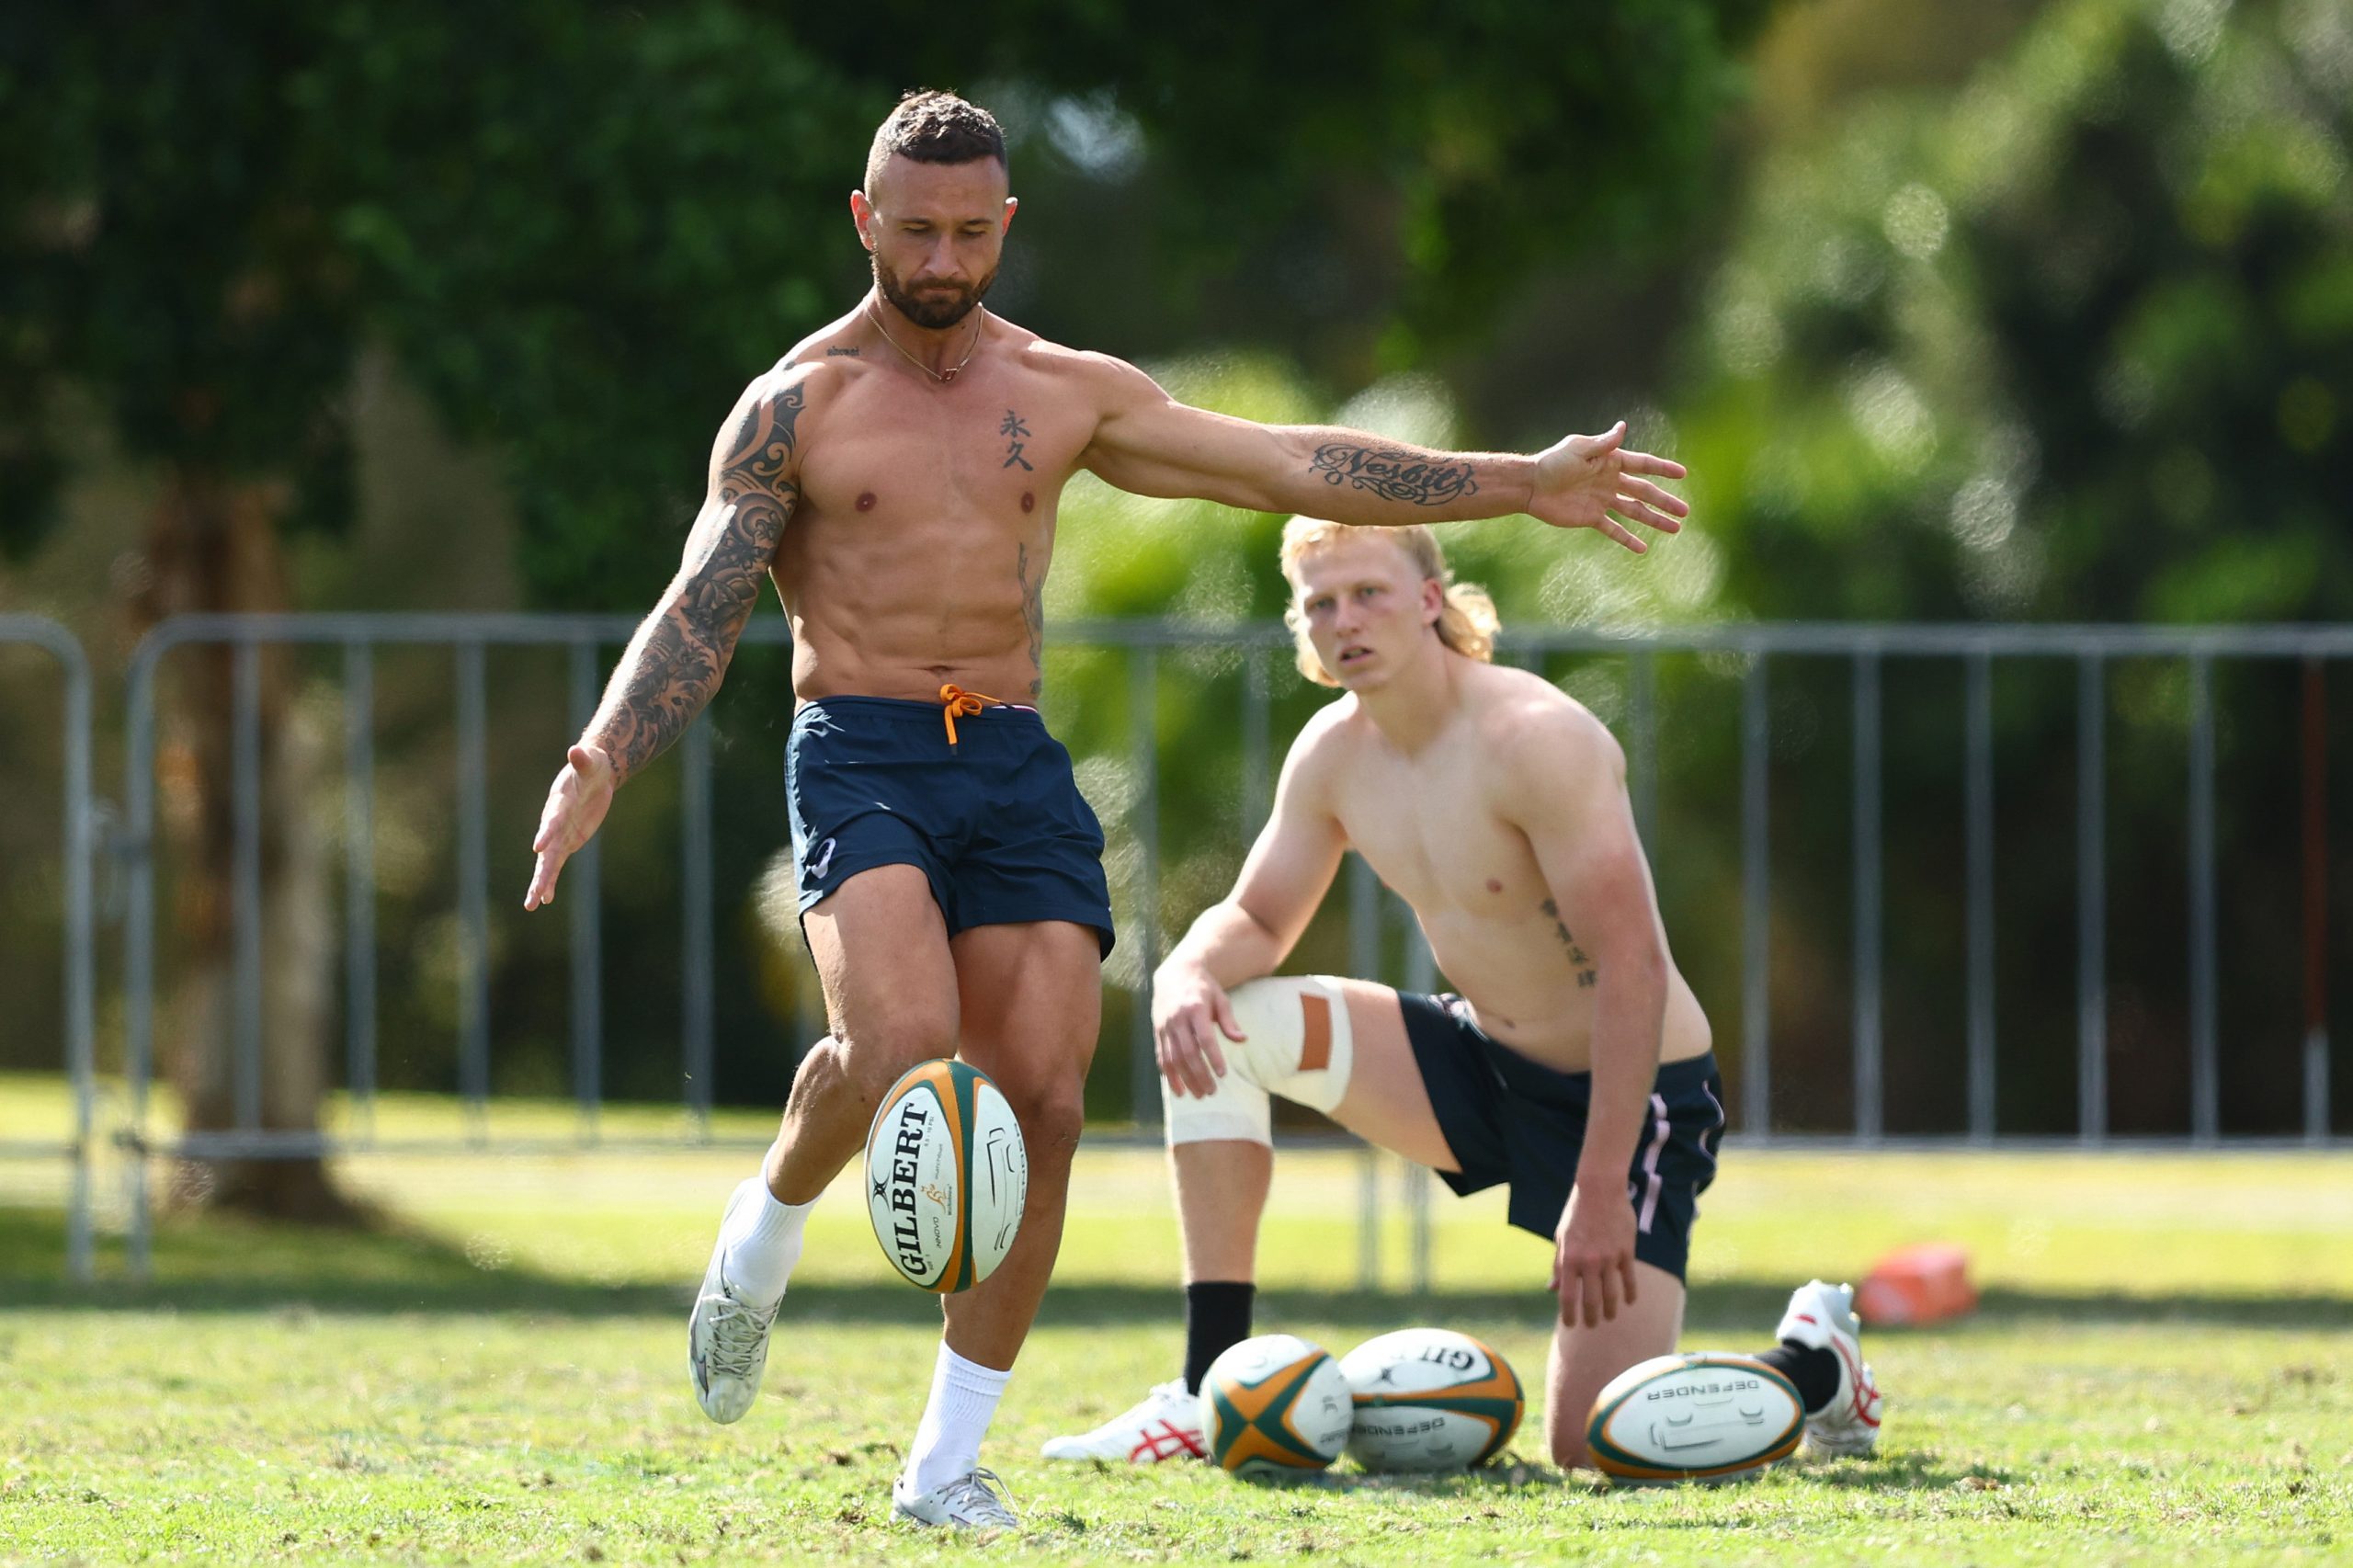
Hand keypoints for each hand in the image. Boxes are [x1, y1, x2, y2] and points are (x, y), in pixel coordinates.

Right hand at [523, 743, 616, 909]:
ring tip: (531, 905)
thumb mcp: (590, 762)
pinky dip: (551, 881)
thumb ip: (583, 759)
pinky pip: (557, 865)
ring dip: (541, 883)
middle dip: (541, 873)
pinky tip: (546, 900)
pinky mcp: (567, 843)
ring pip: (548, 864)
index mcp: (559, 804)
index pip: (552, 820)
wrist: (592, 775)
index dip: (546, 832)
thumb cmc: (591, 766)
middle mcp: (555, 823)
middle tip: (534, 894)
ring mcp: (559, 835)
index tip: (538, 847)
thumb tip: (577, 749)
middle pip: (547, 852)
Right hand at [1152, 964, 1244, 1098]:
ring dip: (1185, 1079)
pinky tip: (1179, 1090)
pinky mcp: (1157, 1033)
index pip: (1204, 1037)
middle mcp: (1177, 1019)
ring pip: (1173, 1058)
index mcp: (1195, 1008)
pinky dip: (1169, 1076)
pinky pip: (1162, 1057)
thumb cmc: (1204, 989)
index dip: (1213, 1057)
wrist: (1175, 975)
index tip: (1222, 1074)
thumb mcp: (1220, 999)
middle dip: (1199, 1075)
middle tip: (1211, 1092)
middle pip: (1187, 1052)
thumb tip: (1242, 1040)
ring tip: (1198, 1095)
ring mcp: (1165, 1026)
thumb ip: (1229, 1021)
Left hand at [1529, 422, 1688, 551]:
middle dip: (1665, 501)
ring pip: (1635, 512)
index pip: (1643, 465)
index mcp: (1610, 462)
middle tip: (1686, 511)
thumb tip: (1623, 427)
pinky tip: (1643, 548)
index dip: (1663, 468)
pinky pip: (1614, 530)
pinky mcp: (1591, 518)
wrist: (1530, 486)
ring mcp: (1602, 500)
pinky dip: (1628, 539)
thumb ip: (1604, 443)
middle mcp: (1610, 481)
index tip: (1682, 473)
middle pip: (1644, 492)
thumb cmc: (1553, 462)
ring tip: (1675, 529)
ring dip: (1655, 520)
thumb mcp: (1579, 449)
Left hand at [1551, 1181, 1638, 1328]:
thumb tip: (1552, 1289)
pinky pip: (1629, 1279)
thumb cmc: (1576, 1214)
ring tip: (1610, 1318)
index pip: (1568, 1297)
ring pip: (1612, 1294)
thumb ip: (1559, 1265)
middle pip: (1592, 1300)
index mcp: (1569, 1259)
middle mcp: (1589, 1262)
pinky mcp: (1626, 1252)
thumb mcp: (1561, 1238)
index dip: (1569, 1315)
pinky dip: (1630, 1293)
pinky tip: (1629, 1301)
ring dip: (1611, 1310)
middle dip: (1592, 1318)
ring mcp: (1610, 1258)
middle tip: (1593, 1325)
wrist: (1600, 1189)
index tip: (1571, 1325)